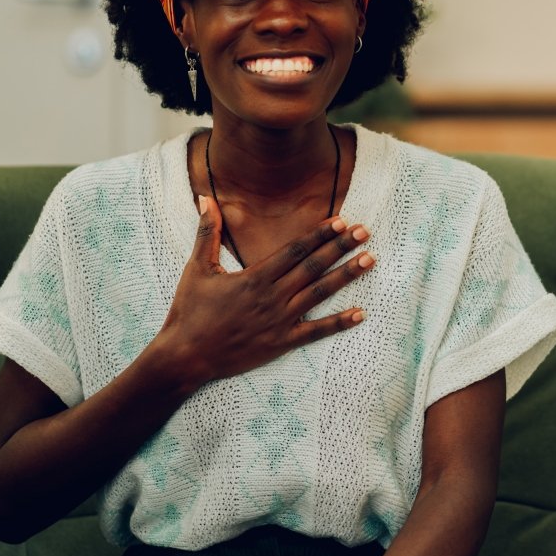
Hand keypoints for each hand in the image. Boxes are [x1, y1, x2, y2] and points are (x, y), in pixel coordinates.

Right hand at [156, 195, 373, 384]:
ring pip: (319, 294)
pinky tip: (360, 314)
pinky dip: (338, 323)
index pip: (294, 250)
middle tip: (365, 232)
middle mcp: (271, 297)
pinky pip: (315, 332)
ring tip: (370, 260)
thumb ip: (206, 233)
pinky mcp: (281, 344)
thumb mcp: (196, 269)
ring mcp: (279, 321)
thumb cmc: (189, 311)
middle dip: (340, 248)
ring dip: (346, 276)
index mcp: (254, 277)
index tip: (340, 221)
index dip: (319, 235)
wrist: (185, 356)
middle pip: (313, 267)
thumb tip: (205, 198)